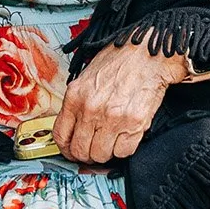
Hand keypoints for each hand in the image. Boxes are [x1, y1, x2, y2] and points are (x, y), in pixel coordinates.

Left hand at [53, 42, 188, 165]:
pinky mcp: (135, 123)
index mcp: (75, 96)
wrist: (148, 53)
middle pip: (81, 150)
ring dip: (107, 152)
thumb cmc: (120, 61)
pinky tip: (125, 136)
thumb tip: (73, 128)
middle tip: (94, 148)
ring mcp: (113, 118)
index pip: (61, 136)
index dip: (66, 149)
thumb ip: (77, 103)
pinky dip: (124, 148)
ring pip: (102, 155)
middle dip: (87, 154)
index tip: (72, 151)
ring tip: (112, 139)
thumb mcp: (87, 77)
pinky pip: (124, 151)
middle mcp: (91, 109)